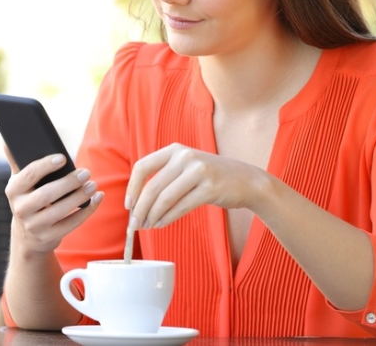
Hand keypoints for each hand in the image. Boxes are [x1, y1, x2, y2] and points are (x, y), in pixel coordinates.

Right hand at [4, 148, 102, 254]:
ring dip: (79, 197)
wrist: (27, 235)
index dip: (46, 165)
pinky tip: (97, 199)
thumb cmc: (28, 199)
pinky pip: (71, 224)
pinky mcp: (49, 237)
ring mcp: (34, 226)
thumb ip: (17, 162)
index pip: (28, 175)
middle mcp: (20, 209)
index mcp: (13, 190)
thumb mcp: (20, 183)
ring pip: (59, 211)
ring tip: (93, 185)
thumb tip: (7, 140)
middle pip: (46, 195)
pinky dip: (87, 211)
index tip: (63, 157)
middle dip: (68, 183)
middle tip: (86, 172)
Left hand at [125, 143, 267, 229]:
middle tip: (134, 224)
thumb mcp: (186, 166)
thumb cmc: (210, 177)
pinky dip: (167, 218)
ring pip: (165, 199)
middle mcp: (185, 156)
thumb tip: (136, 201)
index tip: (128, 205)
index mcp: (174, 149)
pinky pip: (181, 207)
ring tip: (147, 226)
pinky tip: (161, 224)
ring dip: (153, 216)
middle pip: (152, 187)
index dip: (132, 188)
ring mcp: (198, 171)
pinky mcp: (209, 188)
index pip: (142, 167)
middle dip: (140, 209)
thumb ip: (164, 175)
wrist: (246, 180)